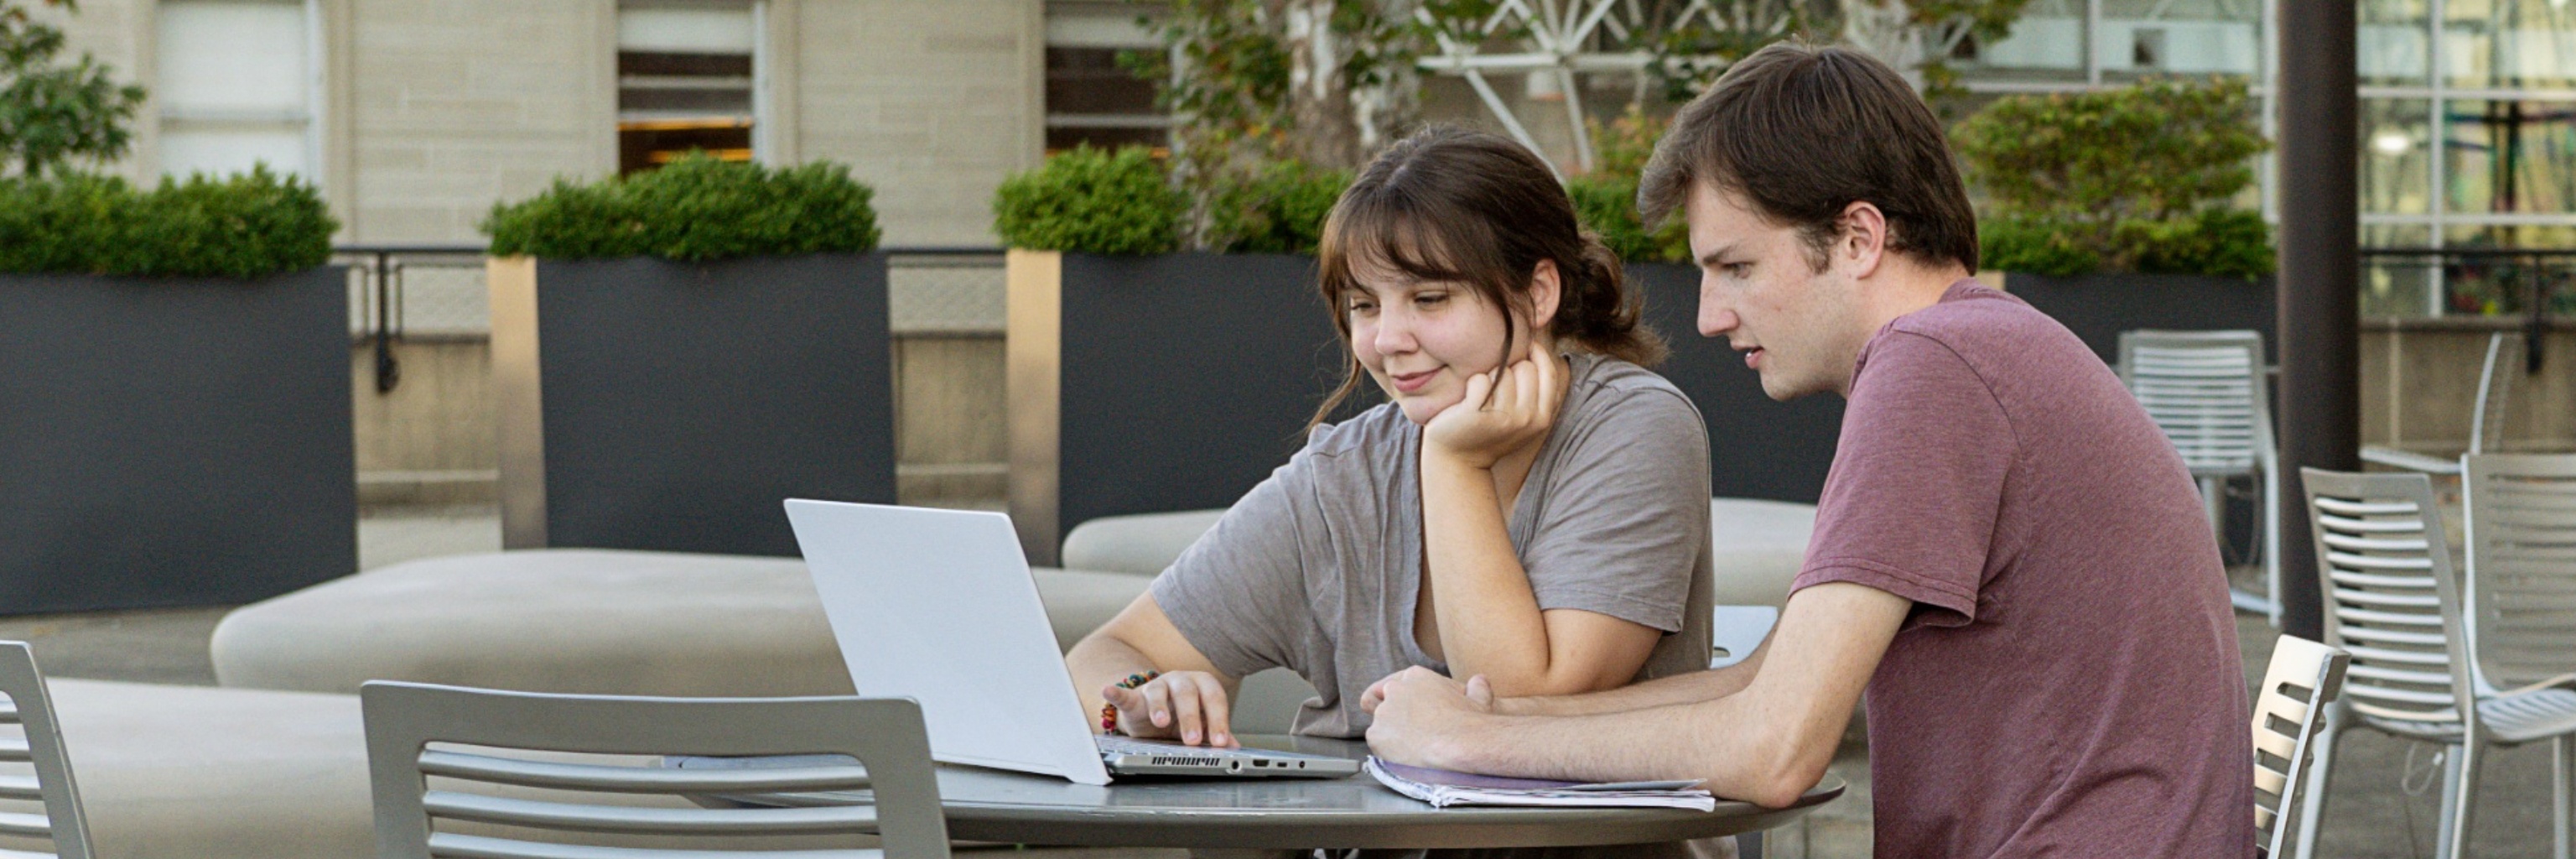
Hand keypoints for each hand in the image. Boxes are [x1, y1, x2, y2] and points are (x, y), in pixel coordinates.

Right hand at [1102, 670, 1239, 747]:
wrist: (1152, 713)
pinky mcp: (1132, 697)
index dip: (1219, 719)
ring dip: (1159, 707)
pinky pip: (1123, 694)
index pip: (1214, 698)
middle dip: (1191, 717)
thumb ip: (1216, 732)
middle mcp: (1179, 682)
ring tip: (1161, 722)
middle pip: (1187, 693)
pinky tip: (1108, 690)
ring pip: (1157, 692)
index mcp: (1201, 686)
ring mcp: (1155, 687)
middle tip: (1193, 740)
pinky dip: (1115, 692)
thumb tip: (1236, 748)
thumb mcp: (1201, 725)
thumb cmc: (1180, 717)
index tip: (1221, 741)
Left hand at [1362, 666, 1495, 768]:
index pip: (1397, 684)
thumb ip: (1477, 687)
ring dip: (1392, 734)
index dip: (1404, 700)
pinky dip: (1388, 751)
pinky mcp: (1376, 735)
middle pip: (1384, 701)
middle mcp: (1395, 690)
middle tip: (1410, 732)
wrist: (1461, 745)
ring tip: (1410, 748)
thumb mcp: (1480, 699)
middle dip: (1395, 715)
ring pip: (1380, 723)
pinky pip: (1377, 743)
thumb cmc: (1472, 723)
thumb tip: (1479, 681)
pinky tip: (1405, 757)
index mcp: (1416, 676)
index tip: (1412, 713)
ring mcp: (1383, 712)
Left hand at [1422, 347, 1565, 468]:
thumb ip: (1536, 390)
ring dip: (1489, 377)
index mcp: (1542, 418)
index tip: (1525, 348)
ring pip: (1501, 371)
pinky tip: (1468, 400)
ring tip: (1481, 397)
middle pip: (1525, 367)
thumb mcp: (1523, 418)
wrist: (1458, 461)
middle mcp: (1526, 419)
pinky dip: (1471, 384)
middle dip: (1509, 369)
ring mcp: (1503, 418)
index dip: (1537, 354)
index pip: (1548, 372)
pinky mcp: (1477, 415)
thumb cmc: (1489, 431)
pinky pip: (1479, 380)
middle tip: (1496, 389)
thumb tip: (1536, 344)